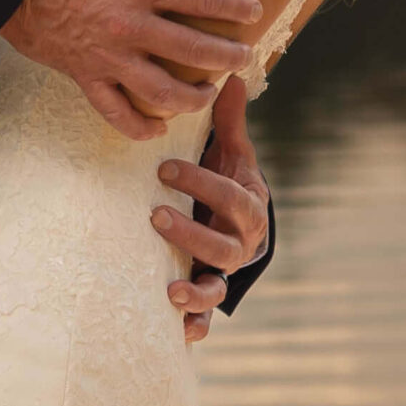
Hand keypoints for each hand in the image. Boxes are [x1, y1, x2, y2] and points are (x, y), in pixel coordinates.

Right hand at [0, 0, 262, 139]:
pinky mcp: (85, 76)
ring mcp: (108, 57)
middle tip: (244, 59)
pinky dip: (139, 126)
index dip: (235, 8)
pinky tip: (158, 127)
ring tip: (208, 93)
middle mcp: (130, 26)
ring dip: (193, 98)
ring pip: (162, 92)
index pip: (202, 0)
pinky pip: (116, 112)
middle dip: (227, 58)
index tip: (254, 13)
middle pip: (194, 52)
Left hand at [155, 75, 270, 342]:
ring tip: (171, 291)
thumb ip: (230, 122)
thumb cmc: (228, 182)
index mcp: (249, 208)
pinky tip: (176, 331)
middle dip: (192, 233)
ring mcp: (224, 272)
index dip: (203, 183)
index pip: (232, 196)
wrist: (240, 226)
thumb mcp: (232, 154)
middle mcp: (240, 245)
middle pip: (223, 245)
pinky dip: (194, 326)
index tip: (165, 169)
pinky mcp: (208, 293)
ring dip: (196, 292)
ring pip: (217, 287)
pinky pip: (206, 317)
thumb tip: (231, 74)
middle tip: (156, 216)